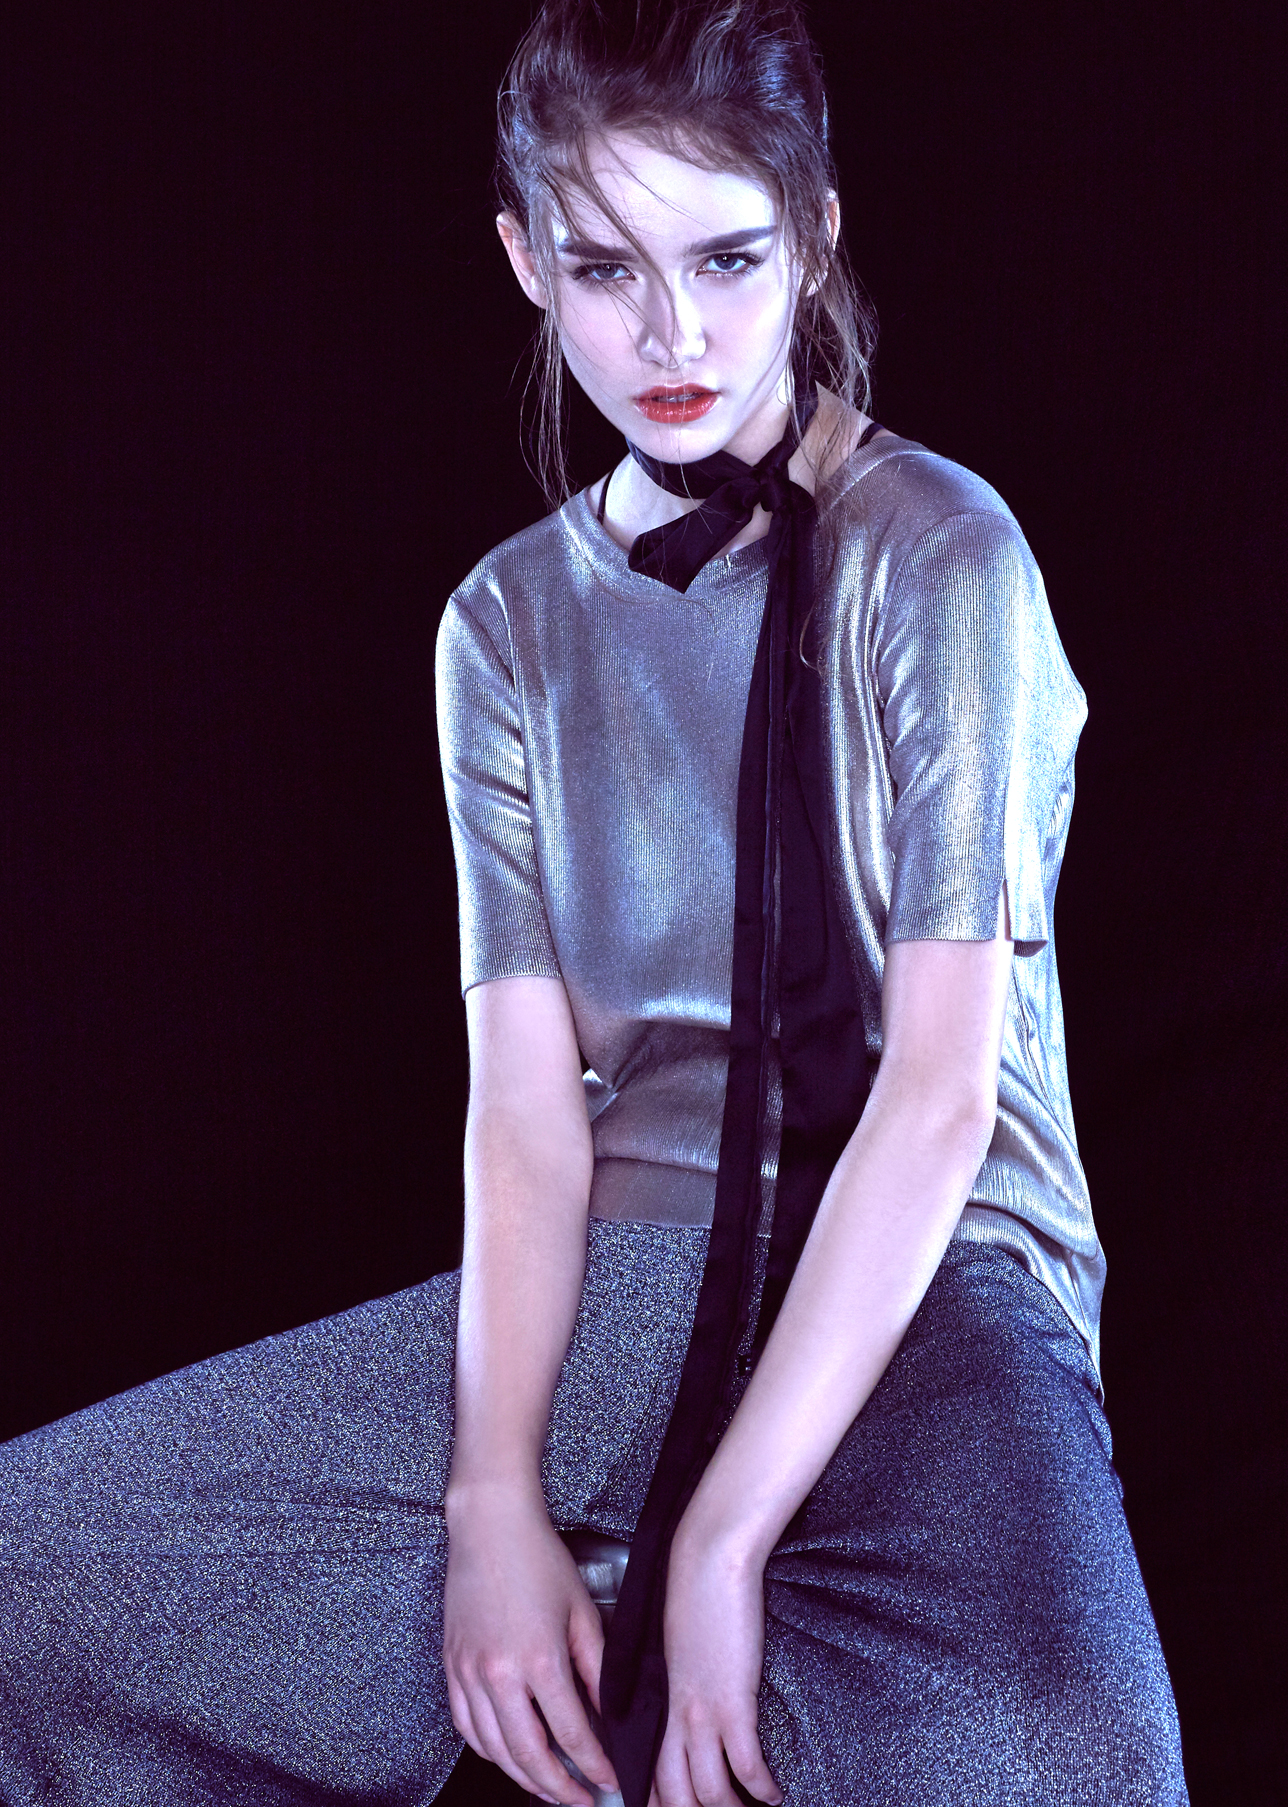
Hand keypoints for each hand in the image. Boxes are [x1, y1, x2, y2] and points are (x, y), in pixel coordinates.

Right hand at [443, 1485, 619, 1805]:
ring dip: (523, 1777)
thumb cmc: (538, 1558)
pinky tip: (506, 1754)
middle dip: (559, 1787)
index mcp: (539, 1660)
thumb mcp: (581, 1611)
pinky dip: (488, 1751)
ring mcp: (470, 1673)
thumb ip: (597, 1667)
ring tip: (548, 1786)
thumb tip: (609, 1712)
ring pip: (494, 1750)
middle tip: (580, 1800)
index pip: (572, 1733)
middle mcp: (499, 1674)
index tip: (609, 1780)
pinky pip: (466, 1726)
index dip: (594, 1765)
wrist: (490, 1525)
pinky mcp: (452, 1666)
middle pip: (529, 1756)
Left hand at [650, 1517, 782, 1806]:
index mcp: (659, 1696)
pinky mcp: (733, 1700)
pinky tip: (772, 1794)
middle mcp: (675, 1711)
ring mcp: (703, 1709)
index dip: (659, 1799)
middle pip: (673, 1790)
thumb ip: (680, 1670)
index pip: (649, 1766)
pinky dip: (761, 1789)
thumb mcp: (676, 1638)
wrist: (708, 1557)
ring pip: (708, 1789)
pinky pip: (745, 1765)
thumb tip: (692, 1687)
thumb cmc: (694, 1587)